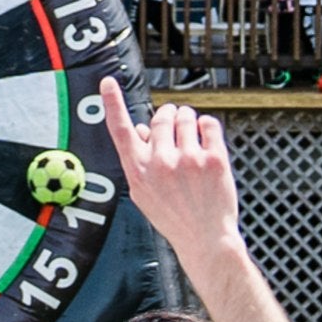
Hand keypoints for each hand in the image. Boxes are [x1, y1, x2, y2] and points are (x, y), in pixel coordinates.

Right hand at [99, 78, 242, 260]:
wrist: (206, 239)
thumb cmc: (174, 217)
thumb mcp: (144, 193)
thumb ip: (139, 160)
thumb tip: (139, 128)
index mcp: (138, 171)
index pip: (120, 130)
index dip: (112, 103)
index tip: (108, 82)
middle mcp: (161, 163)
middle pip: (161, 116)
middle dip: (169, 116)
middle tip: (176, 127)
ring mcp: (189, 160)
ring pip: (186, 116)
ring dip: (188, 120)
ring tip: (192, 138)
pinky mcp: (214, 159)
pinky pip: (209, 123)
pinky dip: (207, 126)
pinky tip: (207, 140)